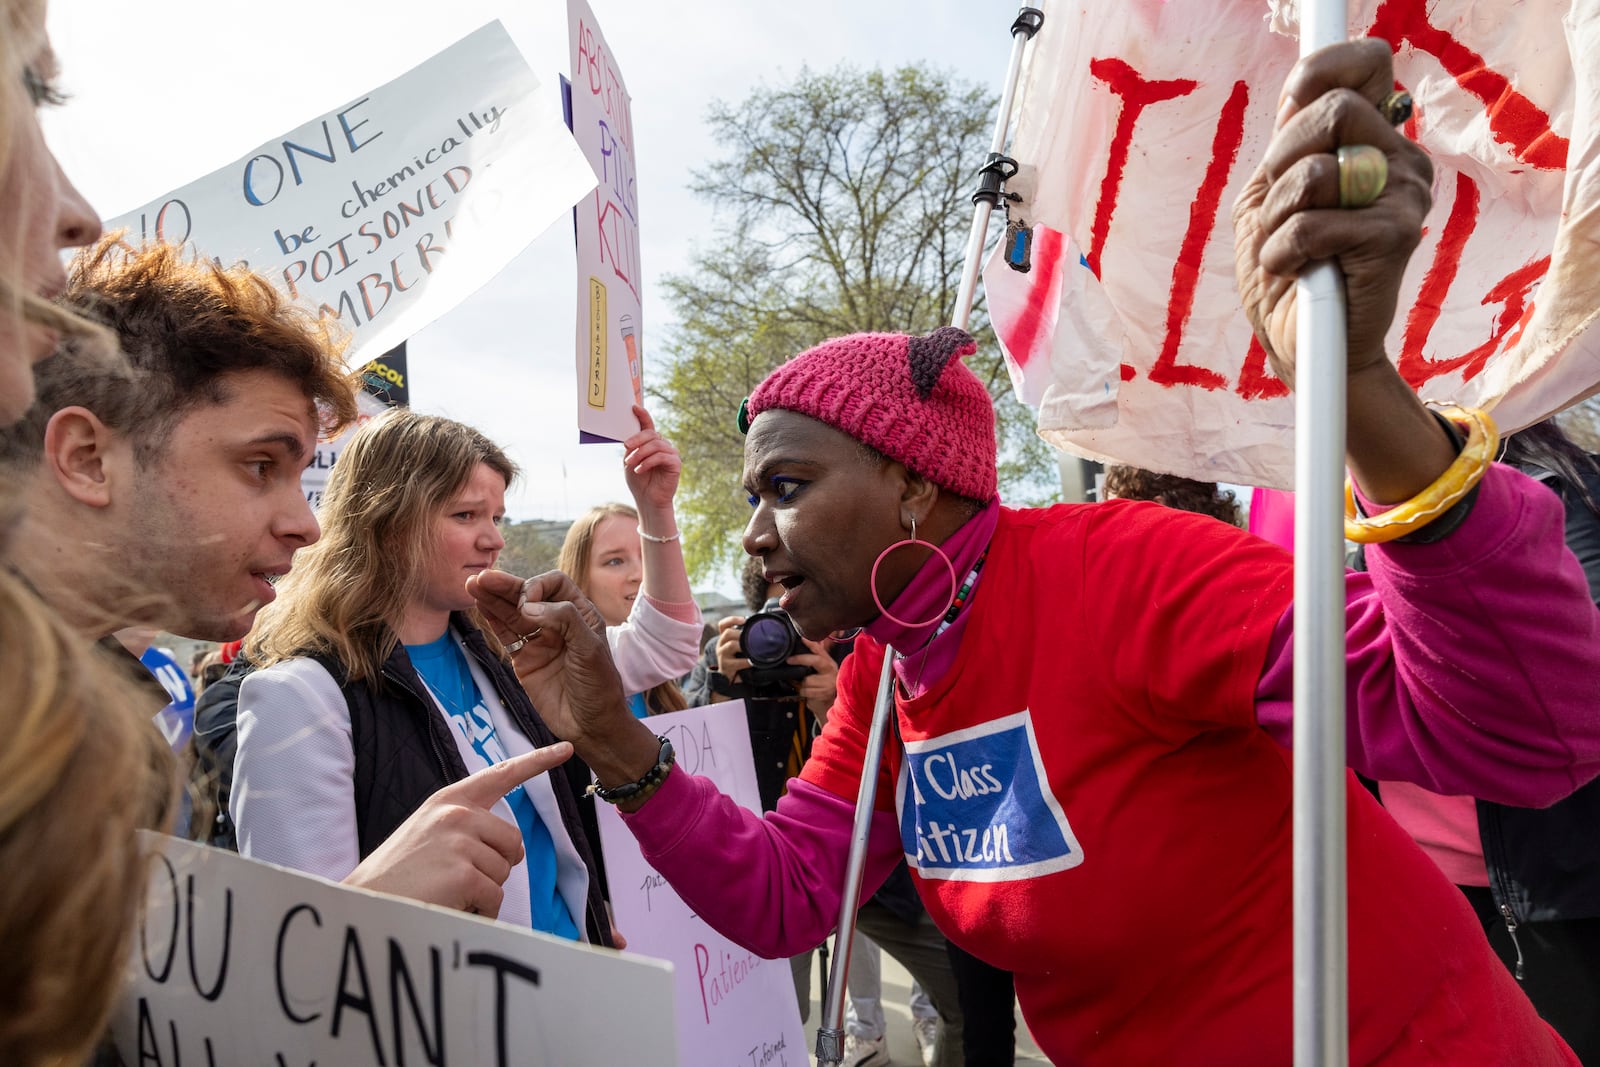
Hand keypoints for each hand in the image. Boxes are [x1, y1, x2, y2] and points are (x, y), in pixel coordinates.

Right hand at [343, 743, 572, 915]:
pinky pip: (494, 898)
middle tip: (457, 879)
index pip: (501, 775)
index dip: (537, 762)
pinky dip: (479, 911)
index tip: (565, 749)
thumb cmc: (397, 876)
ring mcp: (460, 840)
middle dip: (496, 867)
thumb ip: (464, 826)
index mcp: (449, 800)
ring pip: (504, 873)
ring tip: (445, 891)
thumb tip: (510, 847)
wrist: (363, 903)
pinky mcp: (463, 872)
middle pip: (514, 843)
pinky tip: (451, 906)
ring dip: (483, 891)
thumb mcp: (428, 834)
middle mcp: (457, 813)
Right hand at [467, 569, 662, 787]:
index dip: (538, 586)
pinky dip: (492, 619)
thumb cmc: (599, 686)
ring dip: (492, 598)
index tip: (526, 603)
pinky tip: (479, 605)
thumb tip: (528, 606)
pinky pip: (506, 634)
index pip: (555, 584)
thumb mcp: (590, 648)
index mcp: (580, 614)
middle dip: (505, 586)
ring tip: (471, 584)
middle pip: (528, 595)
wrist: (591, 724)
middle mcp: (558, 623)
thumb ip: (563, 619)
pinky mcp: (524, 659)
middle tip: (481, 578)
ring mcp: (539, 641)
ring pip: (512, 613)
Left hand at [622, 405, 681, 514]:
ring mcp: (671, 453)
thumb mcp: (630, 461)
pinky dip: (648, 462)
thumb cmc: (639, 481)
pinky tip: (640, 470)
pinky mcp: (676, 463)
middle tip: (626, 448)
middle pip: (651, 434)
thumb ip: (632, 448)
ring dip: (640, 453)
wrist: (647, 500)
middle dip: (636, 440)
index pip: (648, 426)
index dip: (643, 415)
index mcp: (652, 443)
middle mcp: (663, 445)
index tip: (634, 407)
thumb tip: (630, 438)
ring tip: (631, 464)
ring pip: (655, 445)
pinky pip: (661, 456)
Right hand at [714, 615, 749, 679]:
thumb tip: (762, 630)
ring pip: (730, 645)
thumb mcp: (739, 648)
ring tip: (752, 649)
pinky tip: (752, 662)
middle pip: (727, 633)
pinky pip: (736, 662)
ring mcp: (722, 656)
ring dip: (743, 645)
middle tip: (751, 636)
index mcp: (725, 639)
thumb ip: (745, 639)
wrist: (729, 679)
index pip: (723, 625)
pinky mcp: (726, 667)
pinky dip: (746, 662)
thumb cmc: (738, 660)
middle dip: (740, 633)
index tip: (744, 620)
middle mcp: (721, 645)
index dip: (732, 620)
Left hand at [790, 638, 838, 713]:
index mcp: (829, 664)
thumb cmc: (823, 686)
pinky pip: (806, 691)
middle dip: (801, 659)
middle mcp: (831, 671)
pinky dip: (803, 692)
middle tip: (789, 660)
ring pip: (808, 679)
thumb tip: (804, 642)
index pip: (821, 650)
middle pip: (816, 661)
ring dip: (801, 683)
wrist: (830, 705)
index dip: (812, 644)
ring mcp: (828, 683)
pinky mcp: (823, 694)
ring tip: (803, 685)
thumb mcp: (821, 671)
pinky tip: (806, 692)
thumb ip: (815, 657)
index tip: (802, 638)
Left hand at [1231, 38, 1432, 386]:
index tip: (1288, 108)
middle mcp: (1400, 158)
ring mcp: (1405, 195)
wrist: (1301, 341)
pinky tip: (1294, 270)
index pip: (1367, 63)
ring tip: (1285, 245)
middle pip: (1333, 109)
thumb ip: (1290, 143)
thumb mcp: (1273, 194)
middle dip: (1281, 161)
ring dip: (1277, 215)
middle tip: (1278, 208)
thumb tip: (1300, 94)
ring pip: (1318, 169)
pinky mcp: (1396, 237)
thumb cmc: (1284, 268)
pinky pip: (1314, 224)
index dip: (1320, 71)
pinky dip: (1283, 251)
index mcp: (1374, 139)